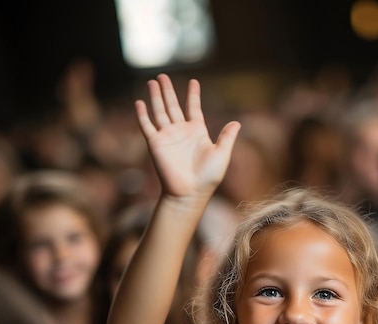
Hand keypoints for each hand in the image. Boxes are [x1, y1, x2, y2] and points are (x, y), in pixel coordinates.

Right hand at [135, 74, 240, 201]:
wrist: (190, 193)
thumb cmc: (208, 177)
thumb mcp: (222, 154)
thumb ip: (227, 137)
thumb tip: (237, 122)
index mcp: (197, 132)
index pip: (193, 108)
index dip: (193, 95)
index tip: (193, 81)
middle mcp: (181, 132)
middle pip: (173, 106)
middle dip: (168, 91)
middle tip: (162, 76)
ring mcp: (167, 137)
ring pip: (159, 111)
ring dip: (156, 97)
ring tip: (153, 82)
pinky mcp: (155, 144)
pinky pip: (147, 126)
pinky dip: (142, 114)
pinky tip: (140, 102)